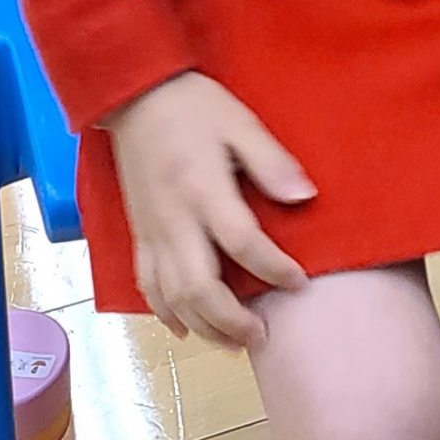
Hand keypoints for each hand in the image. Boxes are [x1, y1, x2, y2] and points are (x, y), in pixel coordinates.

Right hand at [105, 72, 316, 348]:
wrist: (134, 96)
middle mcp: (175, 220)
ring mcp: (153, 231)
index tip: (300, 282)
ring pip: (172, 297)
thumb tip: (305, 197)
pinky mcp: (138, 233)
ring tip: (233, 344)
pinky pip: (146, 284)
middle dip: (232, 320)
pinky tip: (185, 329)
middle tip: (263, 336)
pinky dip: (165, 313)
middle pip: (200, 287)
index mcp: (204, 190)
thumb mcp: (239, 122)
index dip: (274, 269)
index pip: (243, 244)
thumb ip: (271, 162)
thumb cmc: (192, 105)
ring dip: (203, 327)